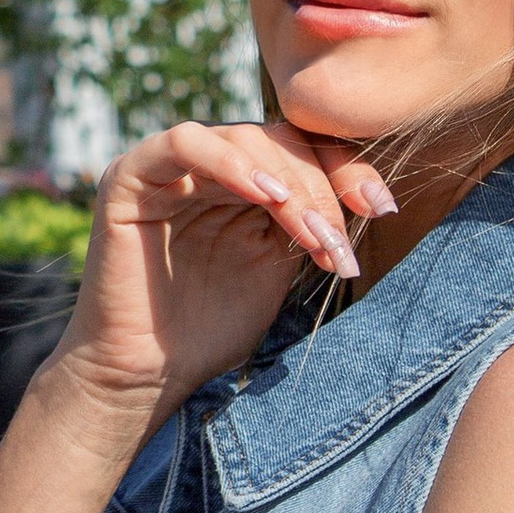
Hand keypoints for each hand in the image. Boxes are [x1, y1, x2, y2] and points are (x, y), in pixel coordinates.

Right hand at [42, 119, 396, 456]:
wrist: (148, 373)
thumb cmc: (211, 329)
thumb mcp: (278, 267)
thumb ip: (308, 224)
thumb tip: (370, 196)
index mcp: (245, 183)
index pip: (305, 150)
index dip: (348, 171)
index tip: (382, 208)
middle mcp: (208, 166)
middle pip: (281, 141)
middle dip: (322, 188)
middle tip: (337, 243)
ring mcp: (169, 167)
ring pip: (243, 138)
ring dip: (289, 183)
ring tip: (310, 233)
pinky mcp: (131, 176)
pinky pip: (183, 143)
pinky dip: (230, 162)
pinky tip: (265, 195)